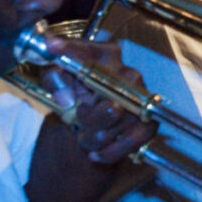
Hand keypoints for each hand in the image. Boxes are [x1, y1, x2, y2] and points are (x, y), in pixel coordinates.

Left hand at [39, 37, 156, 163]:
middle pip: (104, 101)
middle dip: (86, 118)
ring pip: (112, 126)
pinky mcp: (149, 121)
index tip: (53, 48)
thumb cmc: (78, 91)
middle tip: (79, 118)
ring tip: (86, 135)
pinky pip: (130, 141)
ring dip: (93, 138)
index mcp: (105, 55)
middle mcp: (128, 73)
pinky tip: (97, 153)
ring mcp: (142, 97)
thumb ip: (54, 79)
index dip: (69, 50)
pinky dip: (110, 152)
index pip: (85, 51)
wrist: (98, 116)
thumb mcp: (59, 79)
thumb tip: (66, 98)